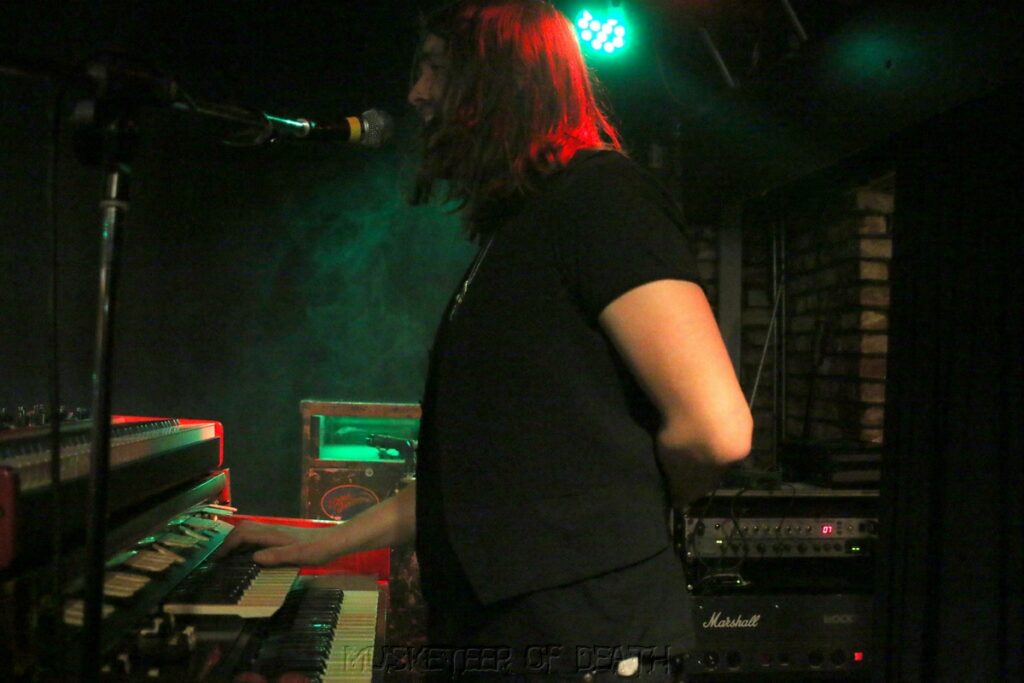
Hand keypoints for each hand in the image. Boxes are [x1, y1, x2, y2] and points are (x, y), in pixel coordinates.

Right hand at [216, 520, 337, 566]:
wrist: (334, 541)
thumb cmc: (316, 550)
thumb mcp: (297, 555)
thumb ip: (276, 556)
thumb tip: (253, 558)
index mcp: (272, 534)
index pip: (242, 534)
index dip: (228, 545)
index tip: (218, 559)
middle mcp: (271, 529)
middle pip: (243, 529)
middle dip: (229, 541)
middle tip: (220, 559)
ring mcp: (276, 531)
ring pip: (250, 531)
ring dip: (237, 542)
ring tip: (230, 559)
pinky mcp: (282, 536)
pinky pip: (258, 536)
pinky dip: (248, 544)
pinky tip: (250, 556)